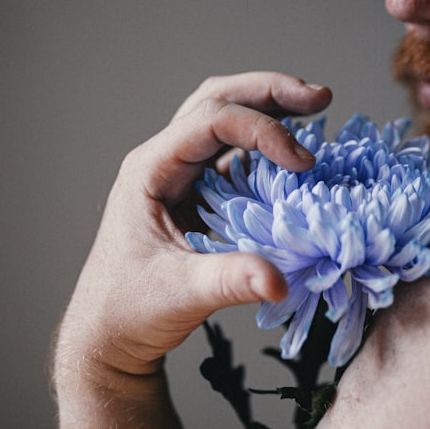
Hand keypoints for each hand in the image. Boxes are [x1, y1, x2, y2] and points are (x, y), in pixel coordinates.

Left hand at [56, 72, 331, 382]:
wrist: (108, 335)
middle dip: (270, 93)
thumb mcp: (180, 294)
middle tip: (321, 98)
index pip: (210, 122)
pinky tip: (297, 155)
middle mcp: (164, 162)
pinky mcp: (197, 195)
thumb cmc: (129, 311)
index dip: (262, 131)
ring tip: (316, 109)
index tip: (303, 162)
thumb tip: (278, 280)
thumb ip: (229, 282)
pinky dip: (268, 147)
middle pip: (217, 101)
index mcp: (150, 170)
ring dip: (271, 111)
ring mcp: (180, 176)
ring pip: (226, 120)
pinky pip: (234, 155)